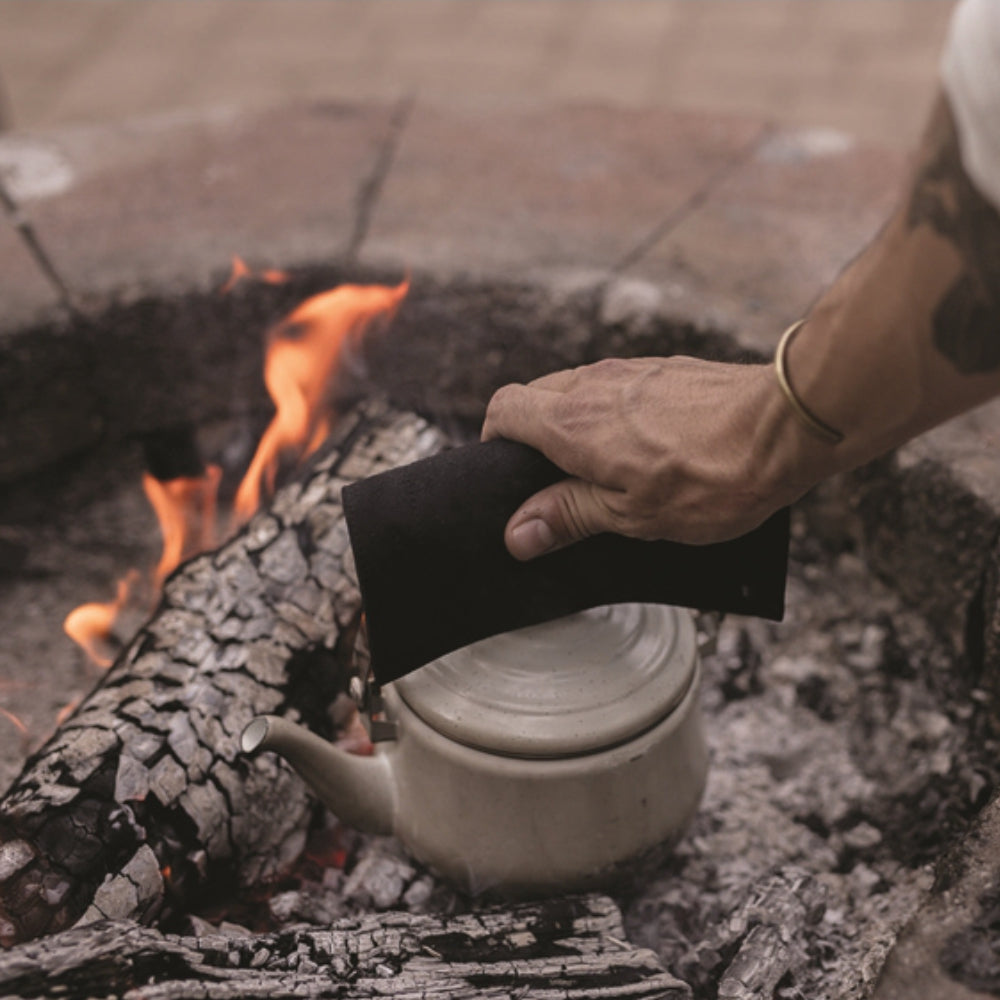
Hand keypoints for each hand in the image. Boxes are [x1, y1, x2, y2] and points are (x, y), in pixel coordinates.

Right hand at [482, 356, 817, 559]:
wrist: (787, 426)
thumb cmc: (714, 476)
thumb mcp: (632, 515)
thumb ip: (568, 515)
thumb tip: (517, 532)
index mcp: (572, 423)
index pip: (503, 410)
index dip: (496, 441)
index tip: (509, 473)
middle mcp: (592, 385)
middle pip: (536, 397)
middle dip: (534, 436)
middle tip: (558, 482)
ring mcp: (629, 371)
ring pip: (577, 390)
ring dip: (575, 424)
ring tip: (607, 469)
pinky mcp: (663, 369)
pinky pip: (616, 387)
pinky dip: (612, 413)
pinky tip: (646, 447)